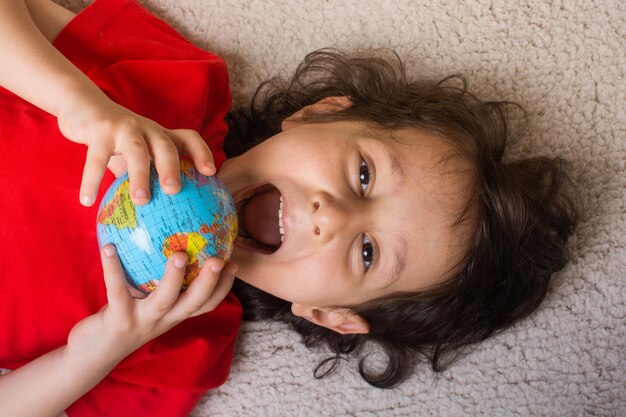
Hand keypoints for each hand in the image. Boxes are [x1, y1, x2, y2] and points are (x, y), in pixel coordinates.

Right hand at [56, 93, 215, 206]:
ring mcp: (124, 127)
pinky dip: (92, 179)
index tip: (210, 173)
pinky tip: (87, 201)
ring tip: (141, 200)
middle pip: (165, 145)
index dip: (201, 152)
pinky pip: (96, 158)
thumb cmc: (115, 140)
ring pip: (136, 150)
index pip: (188, 138)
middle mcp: (147, 129)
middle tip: (174, 190)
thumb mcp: (135, 155)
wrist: (82, 106)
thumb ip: (147, 176)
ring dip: (140, 175)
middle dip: (172, 167)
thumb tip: (159, 217)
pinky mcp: (98, 130)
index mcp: (160, 135)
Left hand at [66, 245, 236, 361]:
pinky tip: (108, 247)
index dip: (223, 287)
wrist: (93, 355)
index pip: (207, 304)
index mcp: (174, 315)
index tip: (233, 263)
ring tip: (178, 255)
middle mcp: (164, 320)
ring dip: (174, 278)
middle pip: (194, 303)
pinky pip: (117, 291)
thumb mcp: (146, 303)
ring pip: (164, 301)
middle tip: (219, 260)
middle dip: (210, 283)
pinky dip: (112, 269)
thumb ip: (157, 280)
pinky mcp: (118, 321)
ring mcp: (143, 321)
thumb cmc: (123, 318)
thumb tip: (165, 237)